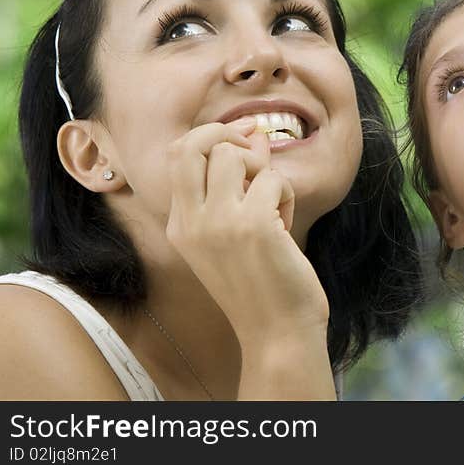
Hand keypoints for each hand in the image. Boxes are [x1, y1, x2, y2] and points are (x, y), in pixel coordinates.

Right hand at [165, 119, 328, 344]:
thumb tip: (254, 136)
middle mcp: (190, 222)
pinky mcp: (253, 225)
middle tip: (254, 152)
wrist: (277, 331)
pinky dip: (286, 194)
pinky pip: (273, 178)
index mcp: (179, 225)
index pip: (177, 156)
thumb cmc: (261, 282)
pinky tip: (285, 223)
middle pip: (191, 144)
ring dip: (262, 170)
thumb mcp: (235, 232)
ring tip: (272, 202)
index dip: (210, 136)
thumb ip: (238, 184)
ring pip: (233, 155)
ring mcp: (219, 223)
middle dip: (225, 132)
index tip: (242, 138)